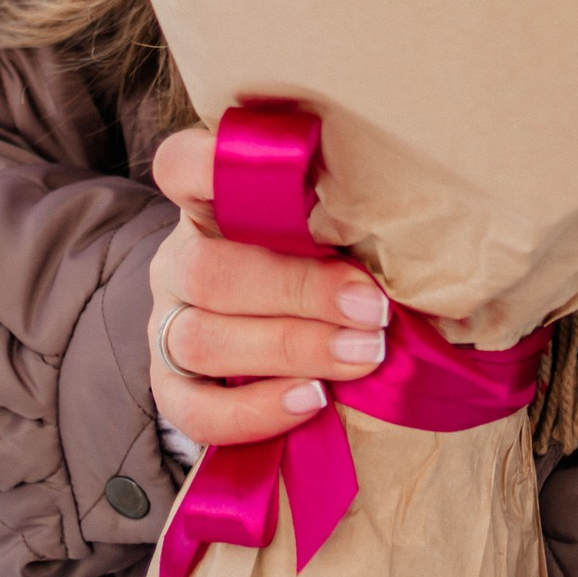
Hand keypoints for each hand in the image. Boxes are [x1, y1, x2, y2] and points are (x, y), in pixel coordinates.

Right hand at [146, 125, 388, 458]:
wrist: (299, 331)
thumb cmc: (324, 260)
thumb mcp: (325, 228)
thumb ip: (341, 221)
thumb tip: (411, 235)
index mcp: (207, 203)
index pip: (181, 166)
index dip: (214, 165)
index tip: (293, 167)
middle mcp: (178, 260)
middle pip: (208, 270)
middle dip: (298, 290)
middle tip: (372, 308)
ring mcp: (166, 326)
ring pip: (200, 340)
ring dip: (290, 350)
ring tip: (362, 355)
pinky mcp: (170, 388)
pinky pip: (193, 410)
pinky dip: (255, 411)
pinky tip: (314, 400)